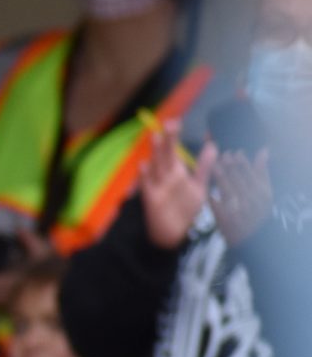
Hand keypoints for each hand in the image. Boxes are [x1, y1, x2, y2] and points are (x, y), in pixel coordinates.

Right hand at [137, 129, 216, 250]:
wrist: (174, 234)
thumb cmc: (185, 210)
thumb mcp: (199, 187)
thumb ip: (205, 167)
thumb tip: (213, 146)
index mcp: (176, 172)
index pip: (174, 151)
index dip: (174, 137)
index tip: (176, 122)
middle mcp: (165, 177)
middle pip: (165, 155)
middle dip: (167, 140)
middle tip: (170, 123)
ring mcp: (157, 187)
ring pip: (156, 166)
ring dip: (155, 153)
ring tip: (155, 136)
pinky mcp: (151, 200)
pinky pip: (147, 186)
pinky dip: (145, 176)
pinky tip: (144, 166)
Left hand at [209, 147, 272, 242]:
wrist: (250, 240)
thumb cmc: (256, 212)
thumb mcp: (264, 194)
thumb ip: (262, 172)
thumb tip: (263, 151)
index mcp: (264, 195)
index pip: (252, 174)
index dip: (243, 162)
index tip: (236, 152)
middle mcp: (252, 202)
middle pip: (239, 179)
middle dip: (230, 165)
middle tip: (224, 154)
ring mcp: (238, 210)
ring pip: (226, 188)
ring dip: (220, 174)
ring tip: (215, 164)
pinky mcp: (224, 218)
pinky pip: (215, 201)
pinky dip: (210, 191)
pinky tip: (204, 181)